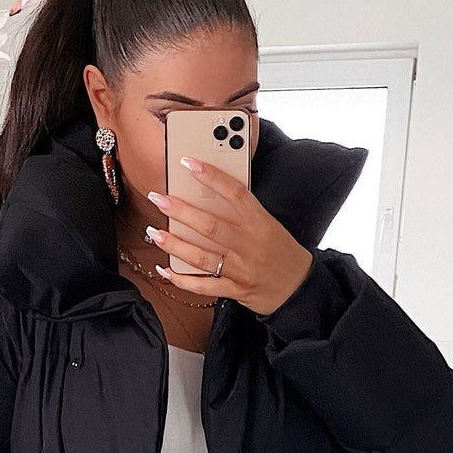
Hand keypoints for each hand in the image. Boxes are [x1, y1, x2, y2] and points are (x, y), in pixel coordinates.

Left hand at [144, 154, 311, 316]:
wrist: (297, 287)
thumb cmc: (280, 250)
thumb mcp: (268, 224)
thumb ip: (242, 212)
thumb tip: (206, 196)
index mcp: (260, 223)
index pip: (234, 194)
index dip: (211, 176)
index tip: (188, 163)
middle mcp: (250, 245)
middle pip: (210, 226)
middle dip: (181, 211)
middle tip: (159, 198)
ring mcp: (241, 269)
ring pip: (202, 256)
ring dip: (174, 245)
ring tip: (155, 233)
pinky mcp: (235, 290)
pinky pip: (204, 286)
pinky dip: (182, 280)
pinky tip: (165, 270)